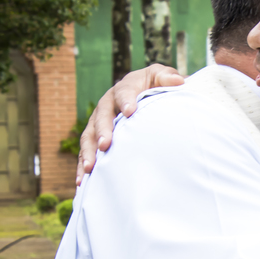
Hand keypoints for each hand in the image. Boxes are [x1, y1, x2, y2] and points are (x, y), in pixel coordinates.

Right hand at [77, 64, 185, 183]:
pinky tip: (81, 180)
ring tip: (89, 168)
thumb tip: (178, 81)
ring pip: (90, 135)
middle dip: (103, 130)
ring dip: (89, 151)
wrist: (143, 93)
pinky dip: (82, 164)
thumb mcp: (160, 78)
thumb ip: (167, 78)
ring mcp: (99, 121)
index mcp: (125, 88)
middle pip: (102, 116)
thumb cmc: (154, 86)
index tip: (129, 111)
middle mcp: (107, 104)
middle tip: (107, 144)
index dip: (126, 100)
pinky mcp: (96, 137)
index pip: (124, 92)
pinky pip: (87, 151)